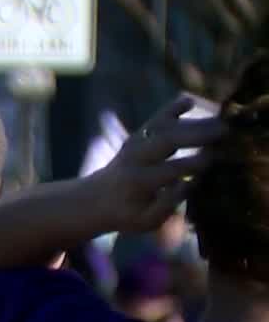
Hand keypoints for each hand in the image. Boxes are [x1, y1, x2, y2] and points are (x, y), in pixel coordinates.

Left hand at [97, 98, 225, 232]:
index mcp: (138, 182)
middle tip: (225, 132)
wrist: (95, 199)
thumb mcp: (146, 220)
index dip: (193, 163)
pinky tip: (189, 101)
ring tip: (220, 121)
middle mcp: (135, 159)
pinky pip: (155, 120)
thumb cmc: (127, 214)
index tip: (216, 158)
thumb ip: (168, 203)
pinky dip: (171, 109)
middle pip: (167, 141)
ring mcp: (134, 145)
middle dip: (196, 134)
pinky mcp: (136, 137)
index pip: (170, 169)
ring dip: (192, 122)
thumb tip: (191, 182)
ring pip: (163, 127)